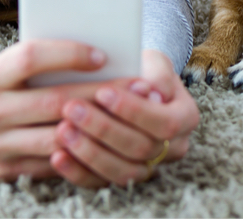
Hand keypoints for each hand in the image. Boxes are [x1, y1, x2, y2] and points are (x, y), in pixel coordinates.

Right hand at [0, 39, 116, 182]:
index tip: (102, 54)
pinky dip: (80, 151)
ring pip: (58, 138)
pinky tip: (106, 141)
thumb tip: (94, 56)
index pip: (31, 58)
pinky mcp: (2, 172)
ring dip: (99, 127)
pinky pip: (50, 163)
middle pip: (54, 102)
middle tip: (137, 87)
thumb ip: (34, 63)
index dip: (68, 54)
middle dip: (101, 95)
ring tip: (130, 116)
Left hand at [50, 49, 200, 186]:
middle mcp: (173, 147)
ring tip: (62, 130)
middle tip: (72, 108)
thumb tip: (153, 91)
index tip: (102, 92)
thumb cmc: (142, 69)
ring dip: (89, 152)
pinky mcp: (121, 177)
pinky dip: (78, 171)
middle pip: (141, 148)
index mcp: (185, 117)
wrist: (132, 85)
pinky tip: (57, 156)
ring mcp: (149, 167)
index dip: (132, 110)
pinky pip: (101, 183)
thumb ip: (157, 73)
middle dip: (104, 128)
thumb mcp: (153, 61)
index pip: (164, 122)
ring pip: (122, 171)